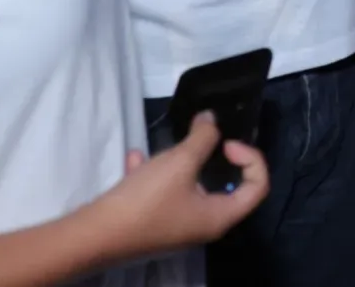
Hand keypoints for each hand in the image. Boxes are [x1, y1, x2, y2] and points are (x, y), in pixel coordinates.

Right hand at [82, 113, 267, 262]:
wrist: (96, 235)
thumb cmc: (147, 200)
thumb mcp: (179, 162)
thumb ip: (202, 138)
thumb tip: (212, 119)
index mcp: (220, 216)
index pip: (258, 187)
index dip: (251, 159)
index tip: (226, 144)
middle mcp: (204, 226)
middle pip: (224, 187)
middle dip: (212, 157)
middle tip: (199, 138)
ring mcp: (178, 226)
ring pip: (190, 187)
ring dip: (178, 162)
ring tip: (164, 147)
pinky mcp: (154, 222)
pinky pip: (164, 193)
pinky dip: (154, 174)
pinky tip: (135, 158)